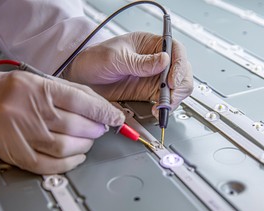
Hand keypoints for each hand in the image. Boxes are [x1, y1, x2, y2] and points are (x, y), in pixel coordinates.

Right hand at [0, 71, 124, 173]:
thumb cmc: (16, 90)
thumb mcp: (46, 81)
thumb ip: (76, 94)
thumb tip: (103, 109)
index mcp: (40, 89)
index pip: (80, 102)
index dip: (103, 112)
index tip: (116, 117)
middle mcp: (31, 111)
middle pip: (76, 126)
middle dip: (95, 129)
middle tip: (100, 128)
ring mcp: (23, 134)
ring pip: (65, 146)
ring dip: (85, 146)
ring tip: (88, 141)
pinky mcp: (17, 152)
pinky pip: (48, 165)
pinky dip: (69, 164)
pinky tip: (77, 157)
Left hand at [62, 31, 192, 111]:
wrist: (81, 78)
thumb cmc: (94, 59)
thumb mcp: (116, 57)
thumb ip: (141, 62)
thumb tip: (164, 60)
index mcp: (150, 45)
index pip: (175, 50)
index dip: (179, 65)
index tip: (172, 80)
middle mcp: (156, 62)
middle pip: (181, 71)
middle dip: (179, 86)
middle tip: (169, 98)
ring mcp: (154, 78)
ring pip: (177, 89)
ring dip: (174, 100)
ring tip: (162, 108)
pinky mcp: (149, 93)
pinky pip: (165, 101)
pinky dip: (165, 108)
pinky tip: (157, 112)